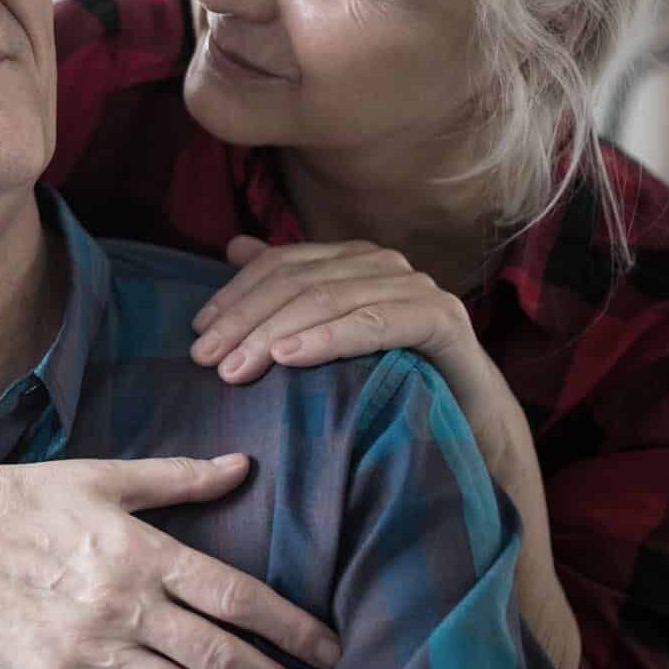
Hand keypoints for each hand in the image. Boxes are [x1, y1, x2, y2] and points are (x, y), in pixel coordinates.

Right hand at [0, 455, 339, 668]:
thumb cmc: (22, 496)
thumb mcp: (102, 477)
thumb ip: (177, 479)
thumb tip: (242, 466)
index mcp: (142, 551)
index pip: (236, 596)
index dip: (291, 627)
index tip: (328, 647)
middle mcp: (123, 604)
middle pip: (221, 656)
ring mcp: (88, 647)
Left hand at [190, 237, 508, 422]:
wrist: (470, 423)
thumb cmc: (391, 378)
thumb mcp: (328, 335)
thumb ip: (287, 288)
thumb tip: (234, 246)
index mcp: (351, 259)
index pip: (280, 264)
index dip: (234, 295)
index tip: (198, 333)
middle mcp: (382, 264)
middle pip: (297, 281)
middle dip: (245, 320)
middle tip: (207, 360)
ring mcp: (415, 287)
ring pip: (328, 299)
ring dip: (275, 333)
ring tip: (237, 367)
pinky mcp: (441, 319)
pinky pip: (374, 323)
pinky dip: (328, 338)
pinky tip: (290, 357)